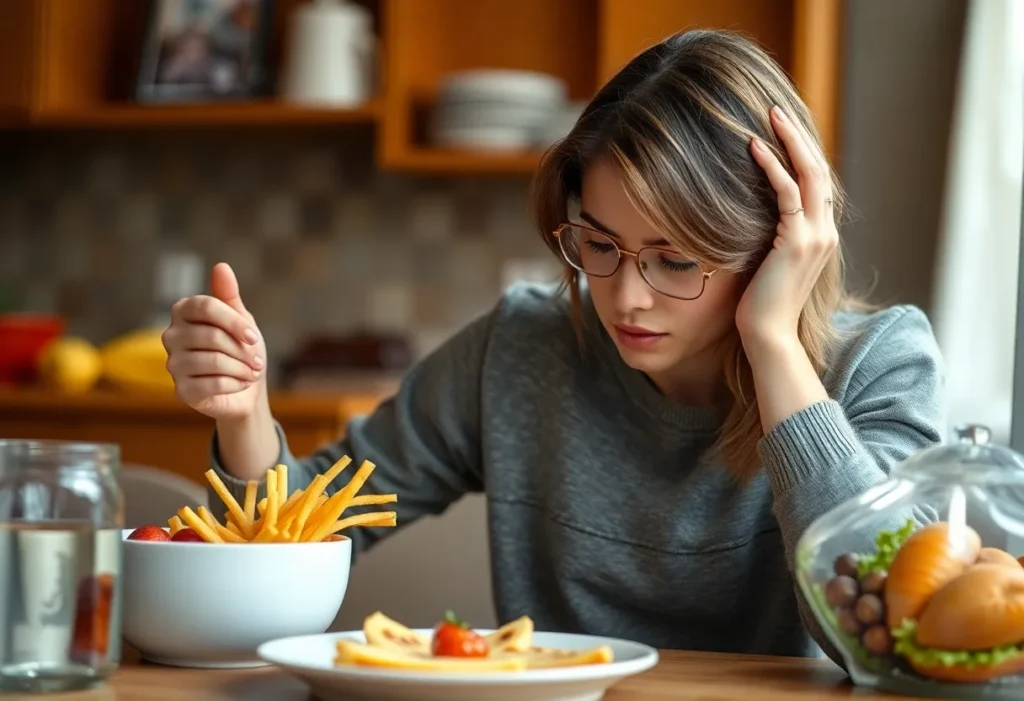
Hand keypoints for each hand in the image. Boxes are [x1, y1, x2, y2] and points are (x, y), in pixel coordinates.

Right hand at [162, 263, 266, 419]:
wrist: (246, 389)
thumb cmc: (241, 348)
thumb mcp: (240, 318)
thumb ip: (228, 294)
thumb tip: (221, 266)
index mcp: (183, 311)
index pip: (206, 306)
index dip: (235, 322)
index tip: (253, 337)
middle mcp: (171, 335)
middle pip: (212, 335)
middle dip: (242, 350)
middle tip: (256, 361)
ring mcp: (173, 364)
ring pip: (213, 361)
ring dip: (242, 368)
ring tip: (251, 372)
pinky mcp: (181, 391)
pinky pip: (213, 384)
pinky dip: (236, 384)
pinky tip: (241, 384)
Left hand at [735, 105, 837, 344]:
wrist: (767, 336)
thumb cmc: (759, 304)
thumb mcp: (767, 261)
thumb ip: (769, 235)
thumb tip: (747, 213)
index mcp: (820, 235)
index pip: (818, 182)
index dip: (803, 151)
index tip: (781, 127)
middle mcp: (825, 232)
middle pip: (820, 169)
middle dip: (799, 136)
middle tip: (776, 108)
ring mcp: (815, 237)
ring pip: (811, 175)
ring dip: (790, 141)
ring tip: (769, 115)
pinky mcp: (796, 243)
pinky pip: (789, 194)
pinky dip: (773, 168)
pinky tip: (755, 148)